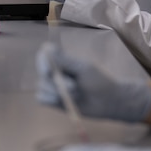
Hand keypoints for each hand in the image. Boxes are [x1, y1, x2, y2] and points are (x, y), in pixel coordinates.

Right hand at [36, 43, 150, 121]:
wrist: (109, 102)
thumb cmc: (100, 81)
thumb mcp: (84, 69)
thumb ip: (66, 60)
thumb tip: (48, 48)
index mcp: (64, 60)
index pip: (44, 55)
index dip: (42, 62)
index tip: (49, 71)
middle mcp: (57, 72)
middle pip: (42, 73)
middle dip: (56, 82)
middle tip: (74, 87)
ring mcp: (55, 86)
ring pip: (41, 86)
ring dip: (55, 92)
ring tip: (75, 95)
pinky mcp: (54, 100)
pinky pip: (41, 98)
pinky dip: (49, 99)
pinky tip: (63, 102)